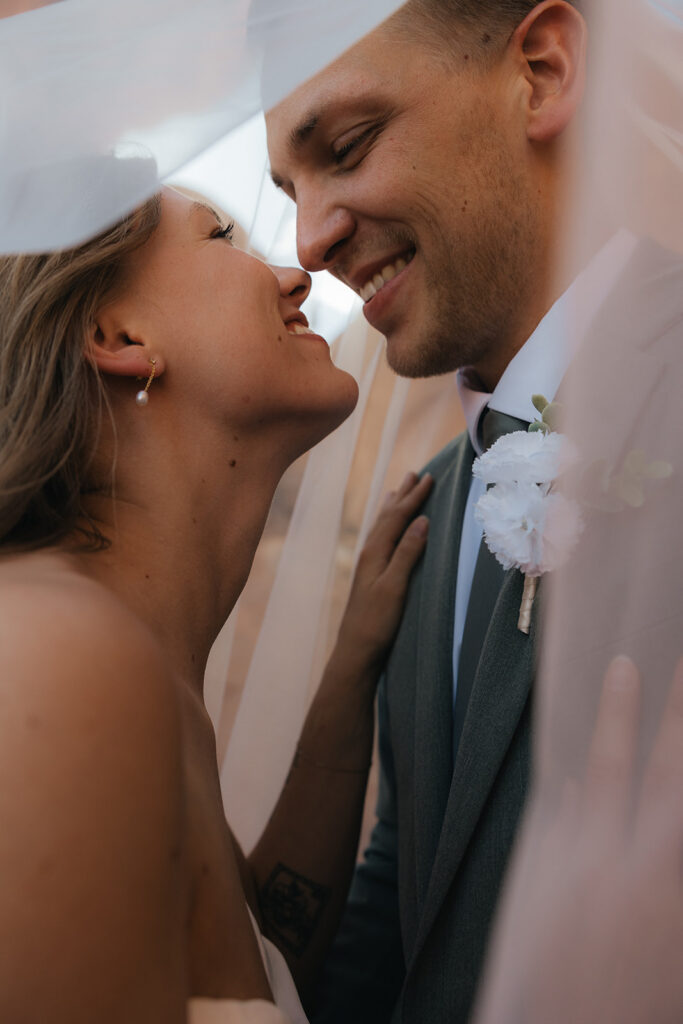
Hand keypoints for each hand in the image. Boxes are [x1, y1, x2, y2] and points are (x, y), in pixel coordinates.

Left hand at [334, 471, 432, 674]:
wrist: (356, 650)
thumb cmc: (376, 621)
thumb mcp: (394, 586)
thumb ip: (407, 553)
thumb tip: (422, 520)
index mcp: (375, 552)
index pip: (397, 517)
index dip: (414, 498)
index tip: (429, 478)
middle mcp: (369, 553)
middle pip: (388, 517)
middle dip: (403, 495)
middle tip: (415, 473)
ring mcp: (368, 564)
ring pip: (382, 526)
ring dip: (393, 507)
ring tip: (398, 491)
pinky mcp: (370, 576)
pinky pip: (380, 539)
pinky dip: (387, 526)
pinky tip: (387, 530)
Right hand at [477, 656, 682, 1023]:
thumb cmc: (550, 972)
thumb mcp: (537, 900)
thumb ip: (556, 837)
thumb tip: (572, 784)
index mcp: (586, 857)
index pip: (602, 764)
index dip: (615, 712)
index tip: (626, 664)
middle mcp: (638, 867)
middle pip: (668, 775)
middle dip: (681, 717)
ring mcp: (674, 895)